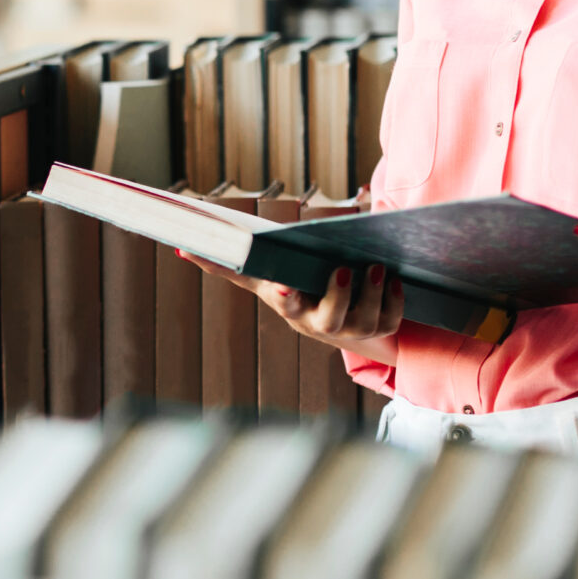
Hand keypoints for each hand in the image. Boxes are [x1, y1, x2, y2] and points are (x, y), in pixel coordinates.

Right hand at [183, 254, 402, 354]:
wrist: (338, 320)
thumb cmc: (294, 288)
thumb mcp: (265, 277)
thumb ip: (227, 266)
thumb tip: (181, 250)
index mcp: (292, 308)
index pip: (286, 304)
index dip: (286, 297)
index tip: (286, 286)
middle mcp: (322, 324)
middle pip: (331, 319)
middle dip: (339, 297)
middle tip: (342, 269)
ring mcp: (353, 329)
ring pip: (367, 320)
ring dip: (373, 294)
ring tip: (377, 267)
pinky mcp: (381, 327)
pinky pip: (392, 318)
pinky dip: (396, 299)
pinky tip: (395, 278)